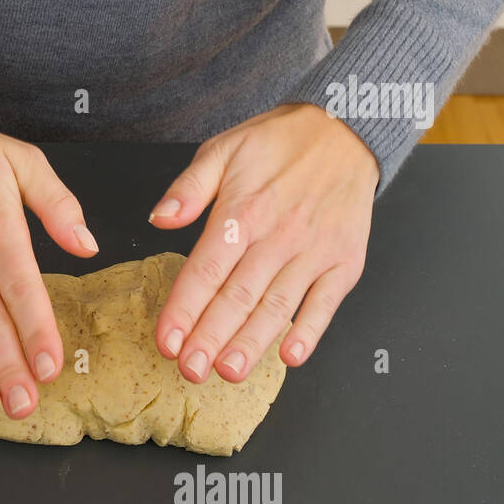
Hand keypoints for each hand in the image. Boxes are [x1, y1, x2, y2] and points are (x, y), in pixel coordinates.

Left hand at [149, 102, 378, 382]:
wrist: (344, 132)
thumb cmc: (278, 145)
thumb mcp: (223, 150)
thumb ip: (189, 188)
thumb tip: (159, 218)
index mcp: (242, 212)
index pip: (205, 270)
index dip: (184, 309)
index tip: (167, 340)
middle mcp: (277, 236)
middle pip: (238, 296)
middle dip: (211, 337)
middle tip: (190, 370)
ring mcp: (313, 252)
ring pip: (277, 306)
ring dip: (252, 343)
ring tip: (228, 372)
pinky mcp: (343, 262)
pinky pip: (326, 302)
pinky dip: (310, 330)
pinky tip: (291, 356)